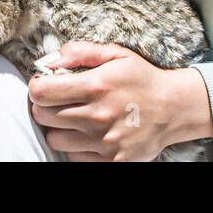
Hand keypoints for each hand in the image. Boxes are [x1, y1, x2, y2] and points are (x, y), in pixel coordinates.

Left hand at [27, 42, 212, 161]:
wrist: (175, 109)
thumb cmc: (142, 78)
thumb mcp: (116, 54)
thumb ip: (81, 51)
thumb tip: (50, 61)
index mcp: (96, 86)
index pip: (41, 92)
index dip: (37, 87)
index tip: (44, 85)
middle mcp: (98, 116)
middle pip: (43, 116)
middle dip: (44, 106)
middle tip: (57, 101)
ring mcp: (104, 142)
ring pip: (54, 139)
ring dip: (57, 128)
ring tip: (72, 118)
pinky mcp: (112, 161)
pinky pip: (73, 157)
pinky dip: (74, 147)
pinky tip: (86, 134)